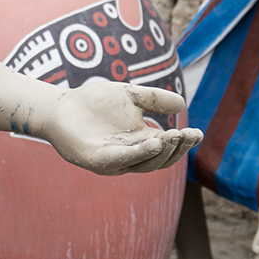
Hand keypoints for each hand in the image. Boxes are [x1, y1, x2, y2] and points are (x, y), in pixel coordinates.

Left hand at [43, 80, 201, 175]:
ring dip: (161, 152)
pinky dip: (139, 154)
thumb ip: (153, 98)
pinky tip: (153, 143)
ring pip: (144, 163)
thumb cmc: (94, 101)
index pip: (167, 148)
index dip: (183, 143)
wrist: (60, 105)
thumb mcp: (129, 95)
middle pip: (160, 159)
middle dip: (176, 148)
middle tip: (187, 135)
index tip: (198, 133)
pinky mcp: (97, 162)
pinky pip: (122, 160)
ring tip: (174, 137)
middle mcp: (130, 155)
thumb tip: (182, 103)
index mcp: (140, 142)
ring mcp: (114, 161)